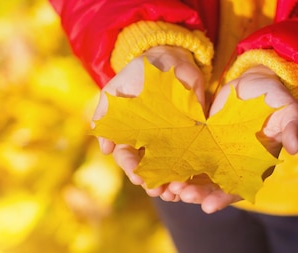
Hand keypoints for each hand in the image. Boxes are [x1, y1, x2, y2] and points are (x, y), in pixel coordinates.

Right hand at [91, 45, 204, 195]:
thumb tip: (103, 148)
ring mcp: (173, 140)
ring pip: (170, 168)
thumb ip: (104, 115)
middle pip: (149, 168)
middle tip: (157, 191)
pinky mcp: (194, 134)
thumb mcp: (114, 90)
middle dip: (152, 182)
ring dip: (171, 183)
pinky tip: (193, 180)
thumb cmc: (138, 74)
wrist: (168, 57)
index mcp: (130, 135)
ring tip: (175, 193)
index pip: (128, 157)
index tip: (137, 177)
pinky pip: (193, 156)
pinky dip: (192, 170)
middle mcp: (151, 142)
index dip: (131, 168)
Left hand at [165, 65, 297, 212]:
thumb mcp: (288, 110)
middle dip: (196, 193)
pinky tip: (158, 168)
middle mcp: (231, 166)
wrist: (255, 82)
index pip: (239, 189)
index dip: (224, 198)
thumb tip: (295, 147)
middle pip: (211, 186)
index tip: (208, 206)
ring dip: (180, 182)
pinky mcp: (198, 142)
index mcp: (254, 166)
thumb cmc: (275, 98)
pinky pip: (183, 156)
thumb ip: (294, 127)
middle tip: (181, 194)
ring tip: (166, 186)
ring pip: (194, 175)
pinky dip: (171, 164)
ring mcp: (213, 155)